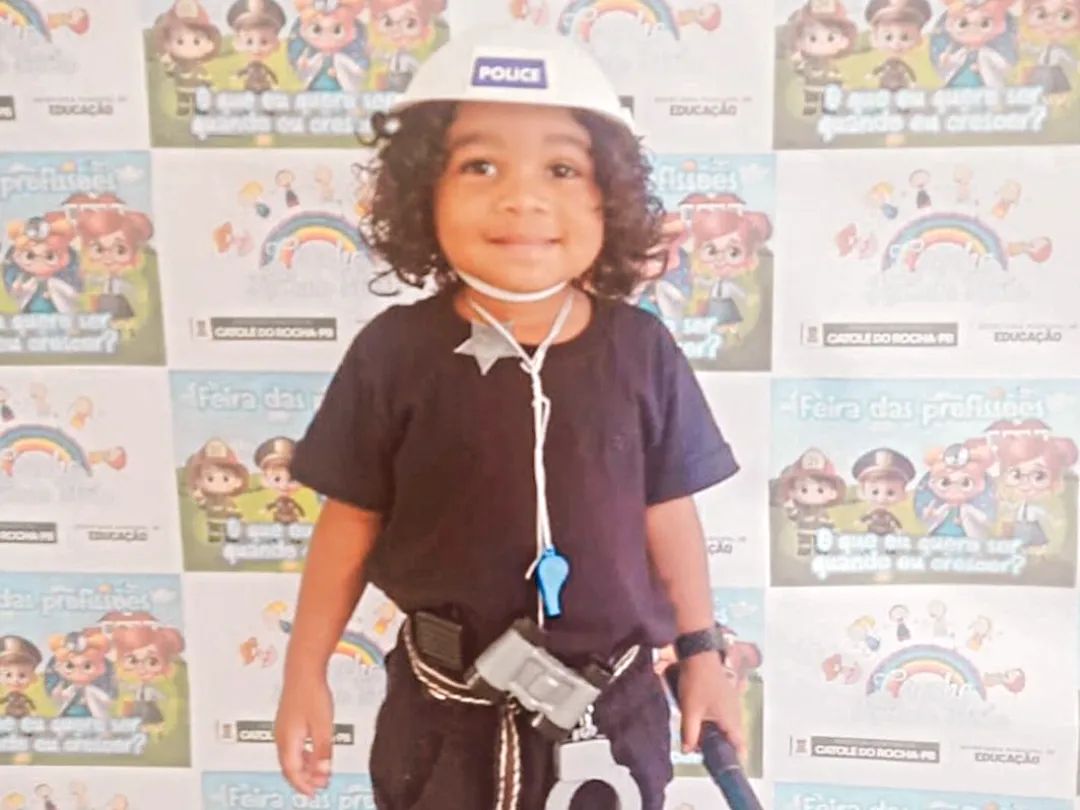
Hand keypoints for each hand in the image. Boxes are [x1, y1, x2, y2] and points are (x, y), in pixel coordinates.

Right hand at [275, 674, 334, 796]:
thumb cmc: (311, 692)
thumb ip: (323, 751)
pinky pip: (292, 745)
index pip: (292, 772)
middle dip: (303, 779)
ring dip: (303, 767)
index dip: (303, 785)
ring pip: (290, 756)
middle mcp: (281, 736)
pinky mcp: (287, 720)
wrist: (303, 669)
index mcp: (287, 740)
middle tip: (316, 786)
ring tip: (317, 772)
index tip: (314, 792)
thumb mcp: (323, 726)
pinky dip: (302, 754)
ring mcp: (283, 728)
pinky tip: (313, 752)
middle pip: (289, 766)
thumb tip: (323, 773)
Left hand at [677, 653, 745, 759]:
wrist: (698, 654)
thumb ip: (689, 733)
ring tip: (700, 736)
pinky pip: (725, 714)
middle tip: (705, 751)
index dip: (734, 758)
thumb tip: (687, 751)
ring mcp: (733, 701)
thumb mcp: (690, 710)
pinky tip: (702, 718)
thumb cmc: (697, 681)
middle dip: (721, 745)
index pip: (739, 745)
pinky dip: (716, 720)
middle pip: (733, 736)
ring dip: (717, 732)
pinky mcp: (726, 694)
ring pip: (728, 724)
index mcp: (731, 719)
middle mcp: (736, 712)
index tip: (725, 766)